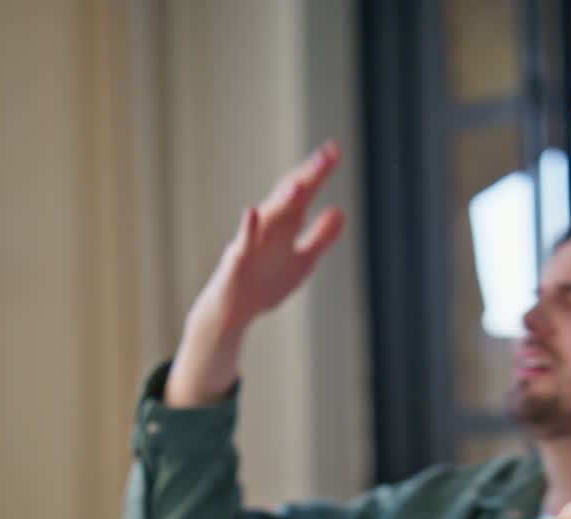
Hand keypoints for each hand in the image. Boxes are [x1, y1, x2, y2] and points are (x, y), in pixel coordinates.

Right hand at [166, 141, 343, 405]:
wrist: (231, 314)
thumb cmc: (263, 285)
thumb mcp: (302, 262)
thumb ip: (320, 238)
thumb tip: (340, 212)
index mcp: (284, 227)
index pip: (304, 196)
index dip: (318, 175)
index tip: (334, 152)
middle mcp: (267, 229)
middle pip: (289, 200)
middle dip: (307, 178)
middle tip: (326, 156)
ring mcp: (249, 244)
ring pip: (267, 219)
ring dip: (281, 201)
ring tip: (299, 185)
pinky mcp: (234, 264)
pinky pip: (241, 245)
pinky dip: (247, 230)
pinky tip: (251, 213)